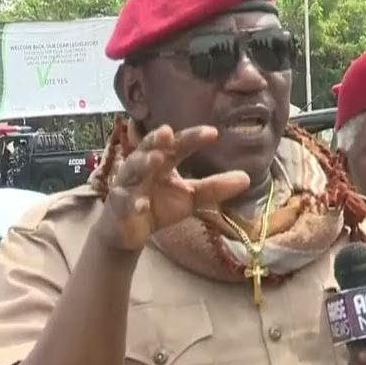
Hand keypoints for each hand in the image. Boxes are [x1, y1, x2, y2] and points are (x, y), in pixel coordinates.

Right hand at [94, 125, 250, 251]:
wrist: (129, 231)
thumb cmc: (159, 205)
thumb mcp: (190, 197)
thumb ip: (214, 187)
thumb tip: (247, 178)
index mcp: (163, 161)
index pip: (178, 145)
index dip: (192, 138)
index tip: (213, 133)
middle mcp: (143, 166)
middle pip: (149, 148)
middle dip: (157, 140)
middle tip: (168, 132)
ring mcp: (128, 184)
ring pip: (132, 169)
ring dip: (143, 164)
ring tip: (157, 159)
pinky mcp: (118, 205)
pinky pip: (123, 201)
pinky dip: (131, 202)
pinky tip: (141, 205)